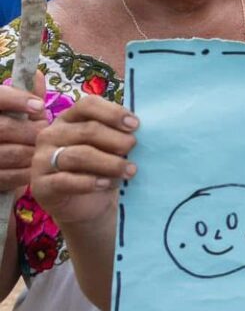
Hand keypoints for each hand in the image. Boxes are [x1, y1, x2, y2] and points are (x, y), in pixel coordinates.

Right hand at [0, 74, 46, 191]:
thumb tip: (38, 74)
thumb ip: (26, 96)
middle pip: (5, 128)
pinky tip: (33, 166)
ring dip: (33, 152)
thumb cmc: (10, 134)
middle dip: (32, 131)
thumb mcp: (15, 114)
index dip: (17, 100)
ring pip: (12, 153)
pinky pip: (12, 175)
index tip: (39, 106)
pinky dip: (28, 170)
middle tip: (44, 132)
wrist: (1, 166)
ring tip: (40, 148)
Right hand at [31, 95, 136, 225]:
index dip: (113, 113)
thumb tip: (139, 127)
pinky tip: (106, 184)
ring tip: (130, 170)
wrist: (87, 205)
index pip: (88, 105)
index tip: (135, 125)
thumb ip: (119, 134)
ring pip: (78, 155)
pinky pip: (64, 181)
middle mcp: (51, 135)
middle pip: (87, 130)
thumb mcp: (111, 148)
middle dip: (116, 139)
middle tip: (134, 149)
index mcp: (69, 119)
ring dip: (109, 163)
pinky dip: (89, 182)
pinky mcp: (41, 185)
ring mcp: (42, 160)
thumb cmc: (102, 169)